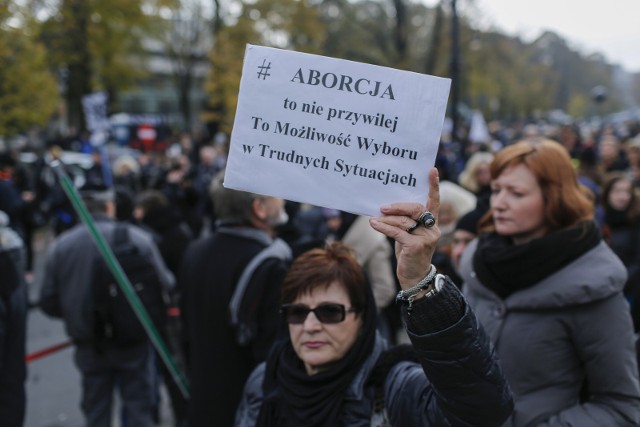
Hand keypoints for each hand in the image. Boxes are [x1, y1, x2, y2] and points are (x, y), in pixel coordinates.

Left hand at [369, 167, 440, 288]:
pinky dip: (384, 227)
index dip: (433, 186)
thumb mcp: (408, 234)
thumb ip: (404, 221)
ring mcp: (427, 238)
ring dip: (387, 219)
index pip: (435, 201)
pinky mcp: (416, 246)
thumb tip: (385, 207)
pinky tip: (374, 223)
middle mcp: (433, 228)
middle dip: (399, 205)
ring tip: (374, 218)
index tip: (432, 170)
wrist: (414, 276)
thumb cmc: (409, 252)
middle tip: (383, 206)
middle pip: (417, 208)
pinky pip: (397, 232)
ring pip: (405, 221)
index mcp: (432, 222)